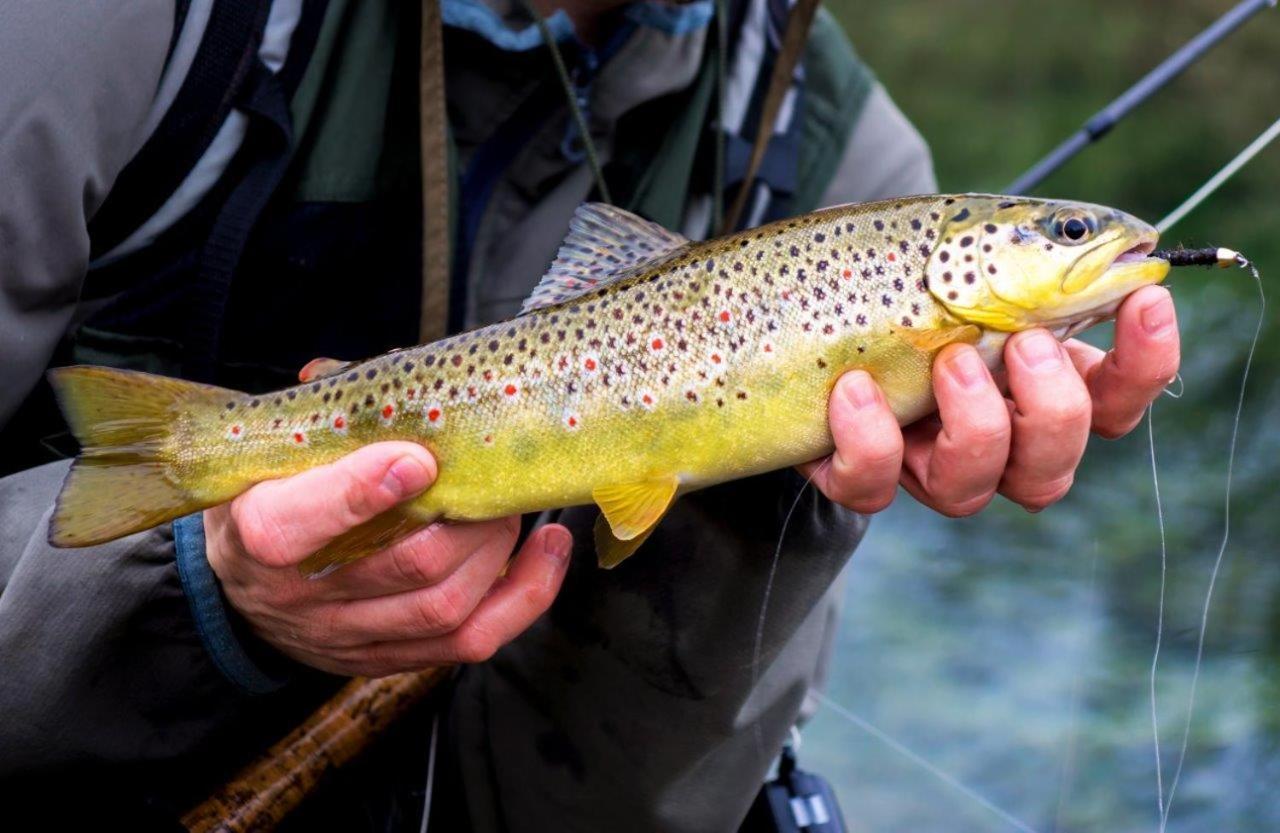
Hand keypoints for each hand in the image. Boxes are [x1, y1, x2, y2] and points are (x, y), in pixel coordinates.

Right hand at [204, 442, 571, 675]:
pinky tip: (546, 554)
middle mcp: (302, 596)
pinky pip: (470, 642)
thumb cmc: (275, 497)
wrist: (244, 583)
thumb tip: (395, 375)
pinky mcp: (389, 660)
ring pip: (445, 608)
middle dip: (469, 518)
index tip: (419, 459)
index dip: (363, 490)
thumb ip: (335, 419)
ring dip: (498, 553)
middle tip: (494, 479)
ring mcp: (348, 636)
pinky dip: (522, 596)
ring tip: (516, 512)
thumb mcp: (279, 454)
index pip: (298, 523)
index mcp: (260, 530)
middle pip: (407, 565)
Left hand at [801, 284, 1179, 515]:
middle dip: (1052, 409)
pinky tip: (853, 388)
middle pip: (1051, 467)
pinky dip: (869, 441)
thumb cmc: (901, 273)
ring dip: (972, 426)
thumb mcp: (963, 253)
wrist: (806, 298)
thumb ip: (1026, 257)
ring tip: (948, 359)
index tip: (1145, 296)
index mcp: (1033, 383)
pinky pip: (871, 488)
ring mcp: (922, 463)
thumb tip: (1107, 238)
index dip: (1145, 363)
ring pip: (971, 491)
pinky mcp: (857, 473)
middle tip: (1023, 340)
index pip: (1115, 399)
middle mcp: (989, 439)